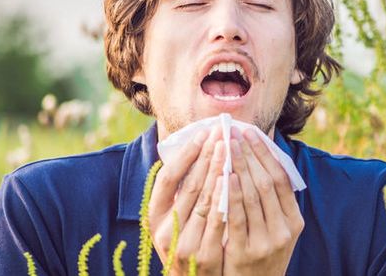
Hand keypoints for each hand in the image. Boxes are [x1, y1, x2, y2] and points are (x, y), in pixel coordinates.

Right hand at [149, 127, 227, 274]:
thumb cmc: (188, 241)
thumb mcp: (176, 218)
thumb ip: (182, 192)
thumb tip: (197, 149)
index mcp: (154, 215)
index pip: (168, 177)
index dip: (186, 153)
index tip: (202, 132)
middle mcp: (165, 229)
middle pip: (189, 183)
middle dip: (208, 154)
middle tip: (222, 130)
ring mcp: (183, 243)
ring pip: (204, 198)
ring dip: (218, 169)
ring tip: (229, 146)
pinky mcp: (203, 255)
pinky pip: (216, 220)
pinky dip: (223, 197)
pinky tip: (231, 178)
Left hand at [222, 129, 303, 275]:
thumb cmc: (261, 256)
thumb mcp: (277, 232)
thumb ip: (273, 204)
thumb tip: (261, 161)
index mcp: (294, 221)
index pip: (282, 179)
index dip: (266, 154)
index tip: (251, 134)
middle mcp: (284, 230)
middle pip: (267, 183)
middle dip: (249, 155)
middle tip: (234, 133)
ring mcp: (266, 242)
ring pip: (252, 196)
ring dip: (239, 167)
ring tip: (227, 146)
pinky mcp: (245, 253)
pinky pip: (237, 217)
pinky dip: (231, 194)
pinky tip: (224, 176)